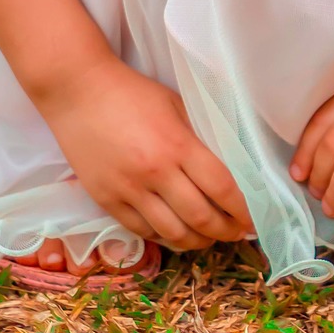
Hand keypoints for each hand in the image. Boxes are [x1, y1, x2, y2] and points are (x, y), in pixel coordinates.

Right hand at [38, 56, 252, 251]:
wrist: (77, 91)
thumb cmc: (131, 92)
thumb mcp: (175, 103)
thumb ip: (199, 135)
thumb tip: (228, 163)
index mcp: (177, 145)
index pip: (222, 188)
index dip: (243, 209)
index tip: (255, 219)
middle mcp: (155, 173)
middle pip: (201, 218)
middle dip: (226, 231)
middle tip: (238, 234)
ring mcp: (128, 191)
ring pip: (172, 233)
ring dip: (198, 241)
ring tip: (209, 238)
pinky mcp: (106, 200)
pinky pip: (142, 231)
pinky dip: (165, 237)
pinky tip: (176, 233)